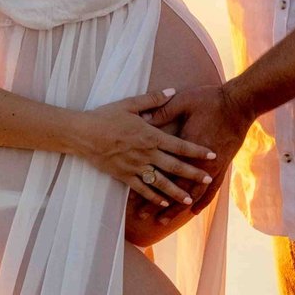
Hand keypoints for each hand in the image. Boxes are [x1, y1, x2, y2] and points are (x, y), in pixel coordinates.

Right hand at [74, 88, 216, 208]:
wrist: (82, 134)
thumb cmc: (105, 116)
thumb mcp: (130, 104)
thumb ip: (153, 99)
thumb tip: (173, 90)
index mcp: (150, 135)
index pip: (179, 145)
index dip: (197, 151)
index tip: (212, 155)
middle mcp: (146, 153)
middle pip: (174, 166)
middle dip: (193, 173)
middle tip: (208, 178)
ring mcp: (135, 167)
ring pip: (160, 182)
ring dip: (176, 191)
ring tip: (189, 199)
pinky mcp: (124, 176)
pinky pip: (142, 189)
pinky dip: (154, 197)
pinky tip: (163, 203)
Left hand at [142, 85, 252, 222]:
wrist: (240, 104)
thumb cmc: (210, 100)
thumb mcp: (183, 101)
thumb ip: (161, 110)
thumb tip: (141, 119)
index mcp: (185, 146)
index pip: (162, 171)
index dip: (147, 185)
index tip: (133, 197)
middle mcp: (198, 162)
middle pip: (175, 188)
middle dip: (157, 203)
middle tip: (143, 215)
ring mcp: (212, 167)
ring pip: (192, 195)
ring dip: (177, 208)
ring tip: (163, 220)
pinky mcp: (223, 167)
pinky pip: (211, 190)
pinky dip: (202, 201)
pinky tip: (194, 211)